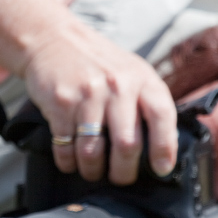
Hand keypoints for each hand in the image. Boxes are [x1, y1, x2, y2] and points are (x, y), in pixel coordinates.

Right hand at [23, 23, 177, 185]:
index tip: (161, 169)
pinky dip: (68, 162)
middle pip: (127, 144)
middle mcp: (117, 86)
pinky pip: (66, 146)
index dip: (164, 148)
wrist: (53, 39)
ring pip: (93, 151)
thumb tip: (162, 149)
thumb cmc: (98, 63)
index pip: (162, 117)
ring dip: (93, 171)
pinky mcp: (61, 103)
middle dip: (123, 172)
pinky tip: (71, 161)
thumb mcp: (132, 72)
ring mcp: (88, 94)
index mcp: (142, 79)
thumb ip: (147, 103)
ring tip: (93, 171)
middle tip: (120, 178)